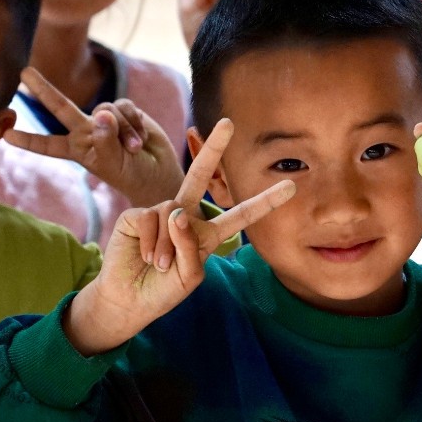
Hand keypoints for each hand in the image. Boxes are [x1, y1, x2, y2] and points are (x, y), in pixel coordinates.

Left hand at [3, 67, 183, 206]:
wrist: (158, 172)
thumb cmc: (131, 175)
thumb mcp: (114, 163)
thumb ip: (105, 139)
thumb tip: (101, 113)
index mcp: (77, 149)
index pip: (48, 144)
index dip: (28, 140)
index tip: (7, 135)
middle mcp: (87, 131)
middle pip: (61, 107)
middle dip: (43, 89)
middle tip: (24, 72)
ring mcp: (105, 120)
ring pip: (106, 109)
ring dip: (123, 130)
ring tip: (134, 149)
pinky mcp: (125, 112)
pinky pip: (124, 106)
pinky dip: (134, 122)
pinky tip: (141, 139)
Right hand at [64, 120, 295, 354]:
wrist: (130, 299)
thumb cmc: (163, 291)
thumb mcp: (190, 275)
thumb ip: (192, 247)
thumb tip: (178, 213)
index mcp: (208, 234)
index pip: (240, 215)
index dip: (264, 202)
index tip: (291, 186)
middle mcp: (185, 217)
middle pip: (202, 177)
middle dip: (214, 148)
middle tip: (229, 122)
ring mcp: (161, 212)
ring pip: (175, 212)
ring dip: (169, 245)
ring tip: (160, 264)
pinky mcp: (137, 214)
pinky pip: (152, 218)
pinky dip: (152, 241)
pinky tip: (146, 255)